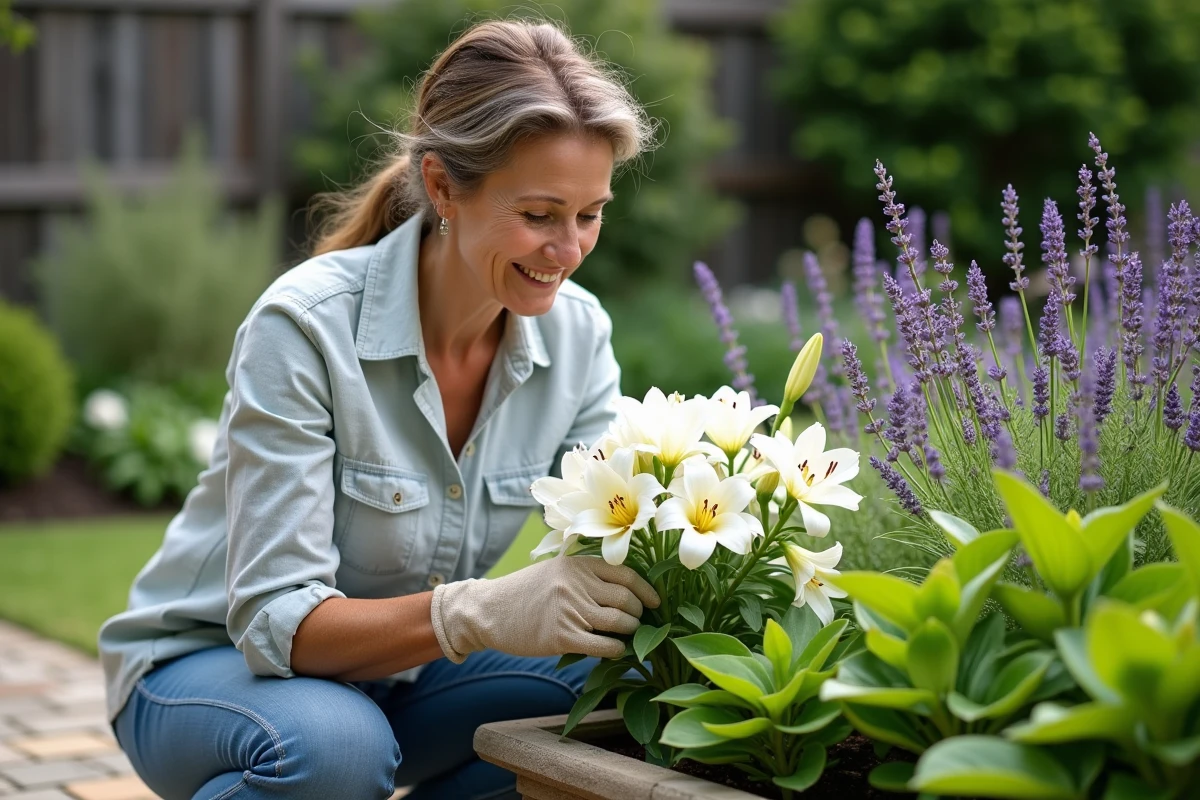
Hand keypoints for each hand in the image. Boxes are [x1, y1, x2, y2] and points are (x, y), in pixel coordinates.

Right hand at [430, 556, 659, 661]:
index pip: (626, 574)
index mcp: (577, 564)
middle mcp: (576, 584)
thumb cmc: (525, 592)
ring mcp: (569, 609)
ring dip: (631, 632)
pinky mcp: (561, 636)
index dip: (646, 590)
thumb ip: (585, 574)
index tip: (655, 603)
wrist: (488, 611)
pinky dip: (616, 650)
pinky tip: (617, 651)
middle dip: (639, 615)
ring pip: (619, 622)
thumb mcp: (555, 570)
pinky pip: (603, 645)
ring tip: (629, 637)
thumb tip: (625, 589)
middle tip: (640, 624)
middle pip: (625, 599)